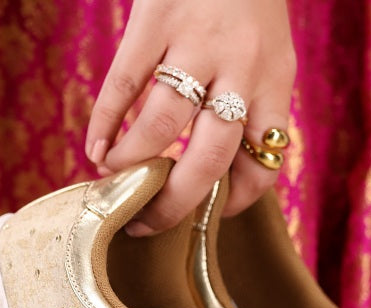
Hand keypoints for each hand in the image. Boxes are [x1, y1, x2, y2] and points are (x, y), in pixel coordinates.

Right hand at [85, 0, 295, 235]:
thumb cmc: (246, 4)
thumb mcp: (268, 55)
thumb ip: (250, 108)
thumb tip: (217, 174)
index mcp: (275, 82)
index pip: (262, 164)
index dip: (236, 202)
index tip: (209, 213)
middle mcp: (240, 66)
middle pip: (209, 159)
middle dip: (174, 203)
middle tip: (148, 222)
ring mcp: (195, 41)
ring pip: (161, 125)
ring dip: (132, 162)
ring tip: (115, 177)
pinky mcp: (154, 18)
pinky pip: (123, 84)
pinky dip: (104, 123)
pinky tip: (95, 149)